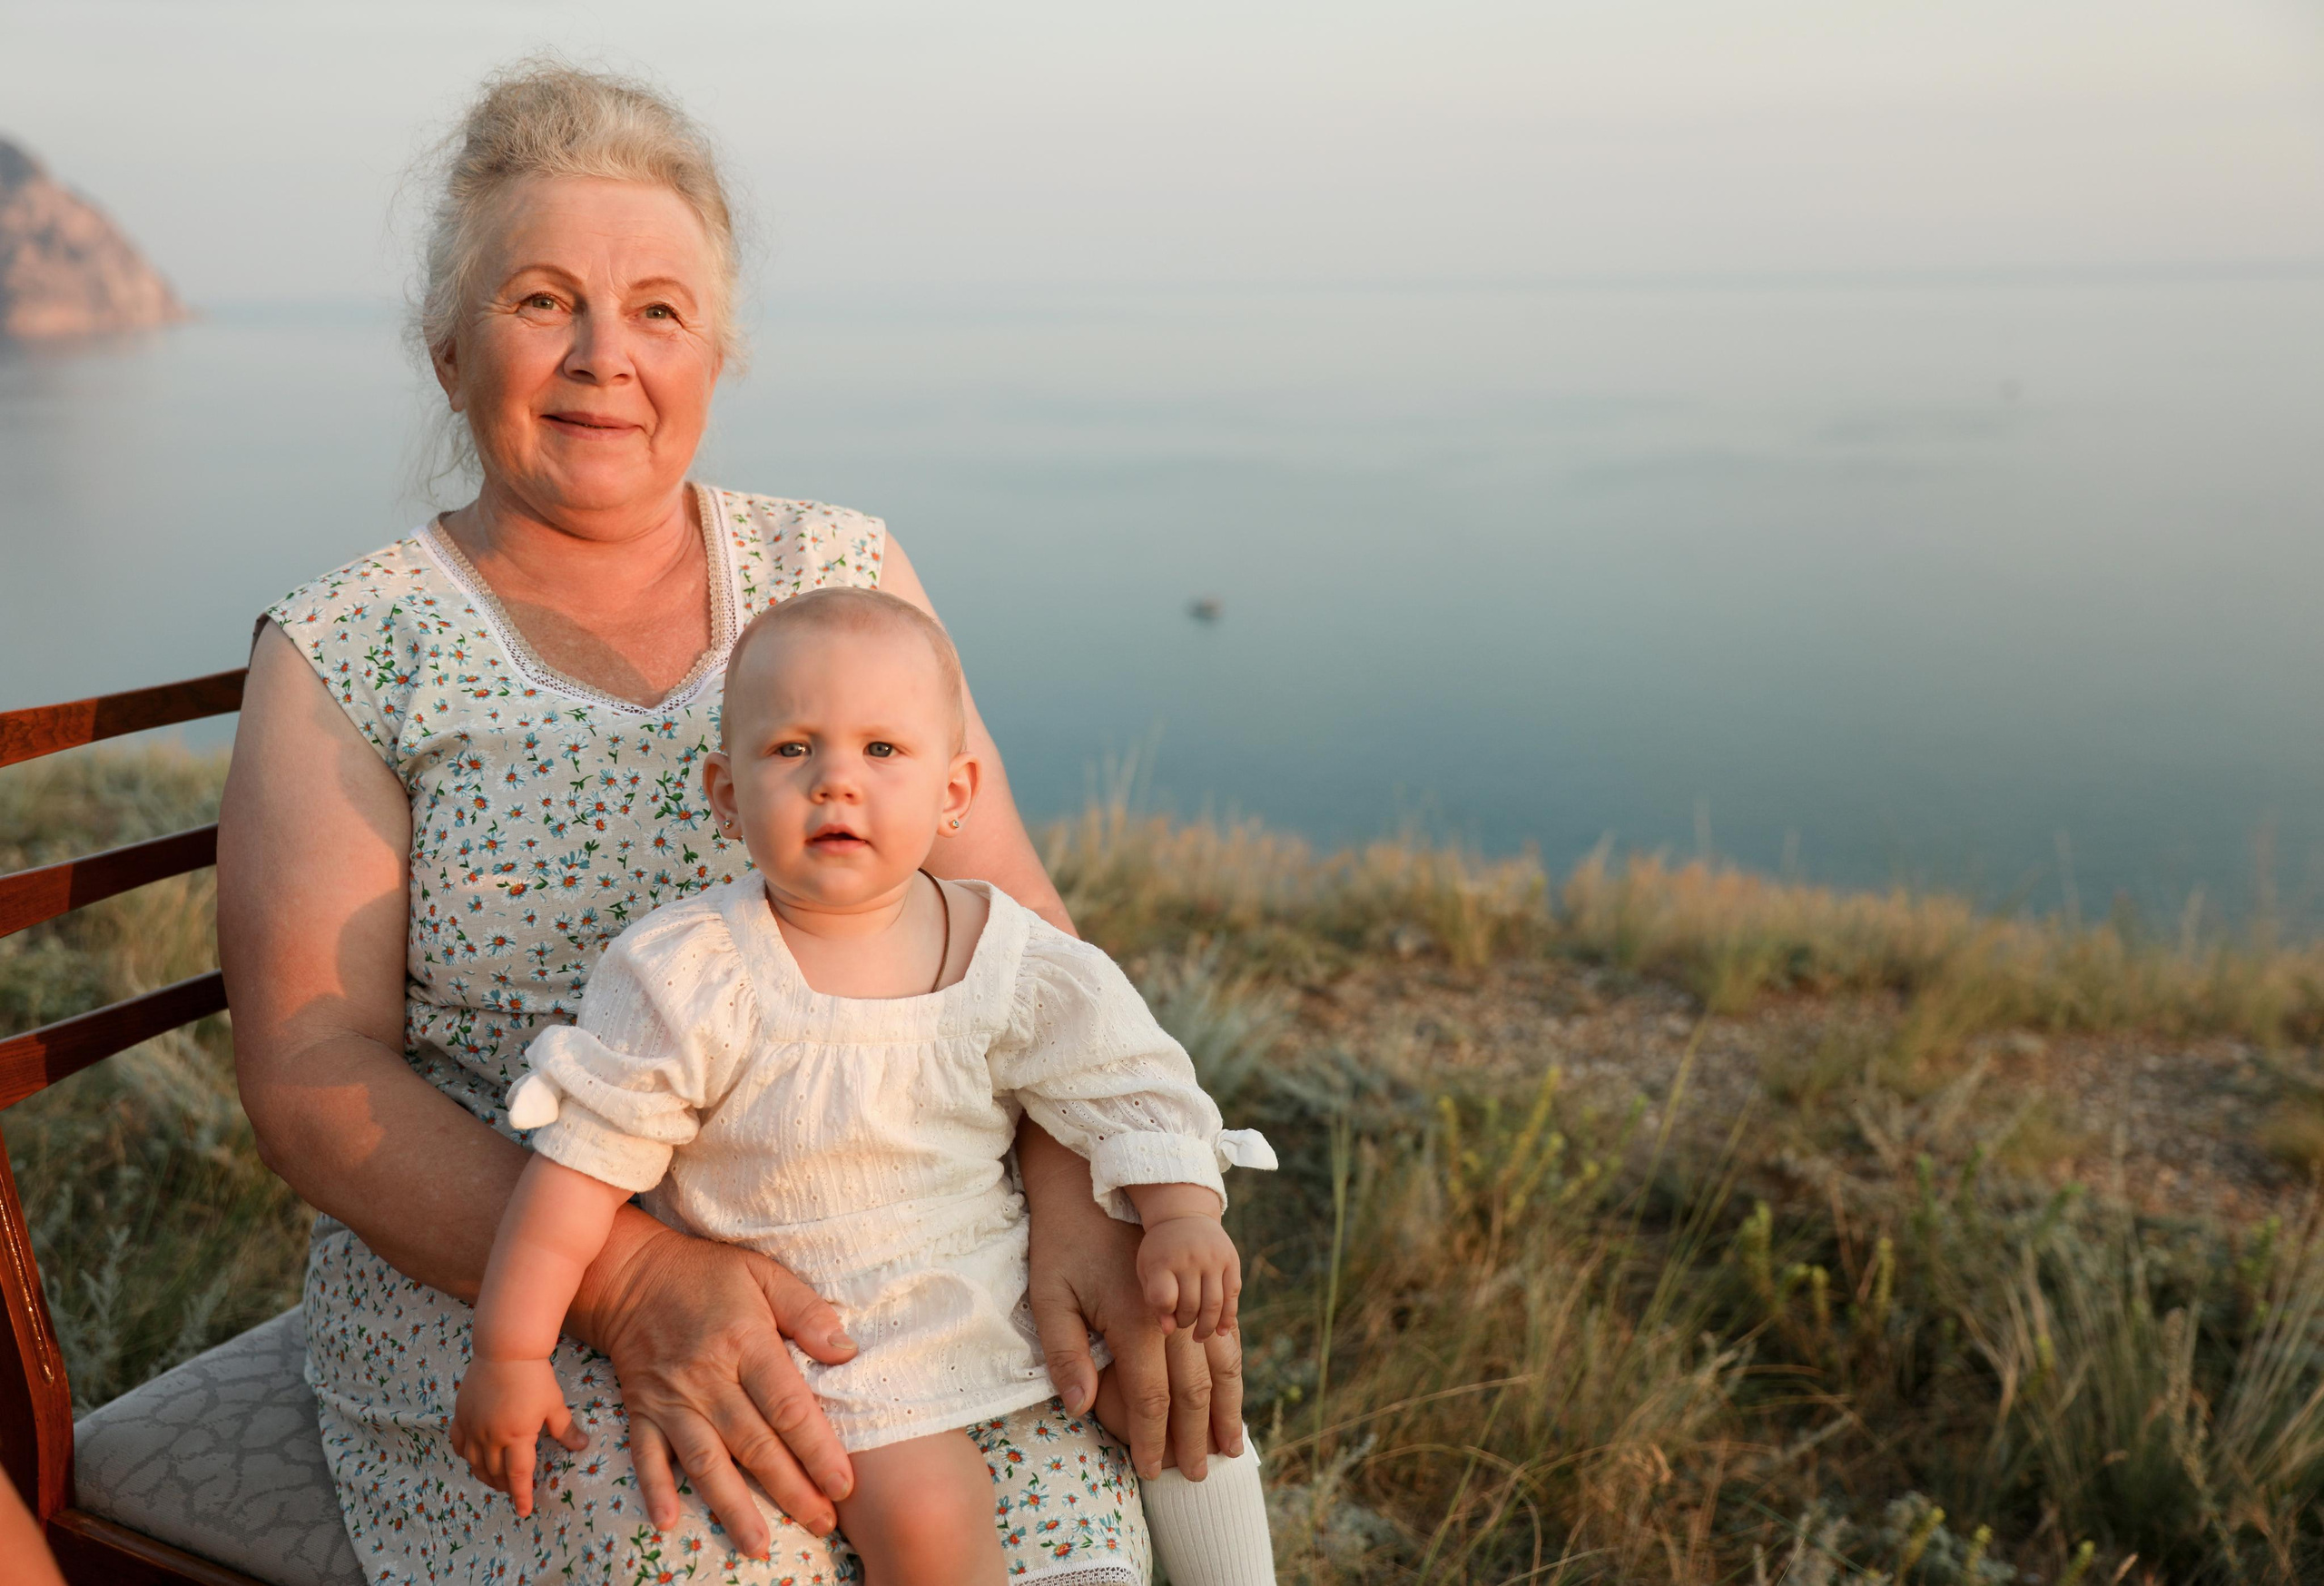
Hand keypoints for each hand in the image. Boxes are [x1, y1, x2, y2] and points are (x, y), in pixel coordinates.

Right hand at [451, 1356, 588, 1516]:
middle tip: (514, 1490)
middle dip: (505, 1486)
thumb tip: (581, 1445)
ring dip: (485, 1476)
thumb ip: (565, 1429)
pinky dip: (466, 1455)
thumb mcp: (554, 1404)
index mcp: (517, 1436)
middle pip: (496, 1473)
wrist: (506, 1350)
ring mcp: (473, 1426)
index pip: (518, 1475)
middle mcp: (491, 1437)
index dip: (522, 1495)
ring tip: (495, 1480)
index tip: (524, 1511)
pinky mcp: (461, 1415)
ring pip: (475, 1463)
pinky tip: (474, 1457)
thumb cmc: (535, 1376)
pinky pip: (458, 1443)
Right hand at [570, 1209, 859, 1554]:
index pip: (787, 1406)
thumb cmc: (708, 1275)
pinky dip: (655, 1490)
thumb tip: (847, 1351)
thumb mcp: (764, 1274)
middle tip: (821, 1524)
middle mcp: (707, 1378)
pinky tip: (669, 1523)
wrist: (632, 1273)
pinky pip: (646, 1456)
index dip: (817, 1449)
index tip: (844, 1484)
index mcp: (744, 1342)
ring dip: (732, 1507)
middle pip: (753, 1444)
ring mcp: (670, 1399)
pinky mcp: (641, 1411)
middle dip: (790, 1490)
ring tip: (759, 1546)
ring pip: (705, 1462)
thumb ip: (807, 1312)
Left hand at [1020, 1129, 1243, 1480]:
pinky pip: (1227, 1336)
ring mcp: (1194, 1298)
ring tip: (1233, 1447)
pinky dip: (1233, 1371)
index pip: (1150, 1399)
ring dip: (1227, 1410)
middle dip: (1195, 1438)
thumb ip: (1064, 1352)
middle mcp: (1174, 1314)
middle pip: (1194, 1391)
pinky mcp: (1202, 1286)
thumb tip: (1080, 1405)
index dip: (1153, 1440)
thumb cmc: (1063, 1244)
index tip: (1154, 1472)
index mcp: (1137, 1321)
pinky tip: (1236, 1393)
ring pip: (1222, 1365)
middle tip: (1199, 1477)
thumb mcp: (1049, 1295)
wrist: (1094, 1185)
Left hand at [1137, 1215, 1241, 1341]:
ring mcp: (1213, 1258)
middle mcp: (1189, 1258)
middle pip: (1191, 1306)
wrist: (1183, 1214)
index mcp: (1163, 1261)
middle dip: (1186, 1323)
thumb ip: (1154, 1301)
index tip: (1166, 1314)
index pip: (1164, 1298)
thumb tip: (1168, 1331)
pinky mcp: (1231, 1260)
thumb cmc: (1161, 1251)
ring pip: (1214, 1305)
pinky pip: (1233, 1295)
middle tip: (1183, 1325)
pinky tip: (1221, 1330)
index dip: (1165, 1313)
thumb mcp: (1147, 1270)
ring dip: (1207, 1327)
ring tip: (1200, 1335)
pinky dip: (1228, 1317)